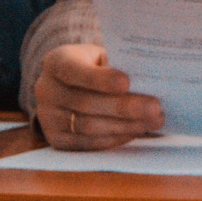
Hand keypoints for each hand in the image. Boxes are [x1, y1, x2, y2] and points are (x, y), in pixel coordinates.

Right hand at [33, 43, 163, 149]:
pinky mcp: (57, 139)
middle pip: (86, 103)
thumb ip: (116, 64)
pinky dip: (117, 138)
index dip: (100, 79)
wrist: (71, 85)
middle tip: (155, 107)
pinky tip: (138, 130)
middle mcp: (46, 90)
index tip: (127, 82)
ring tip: (154, 120)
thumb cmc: (95, 66)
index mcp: (56, 62)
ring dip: (125, 125)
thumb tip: (148, 78)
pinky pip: (89, 144)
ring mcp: (48, 117)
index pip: (73, 70)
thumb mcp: (100, 56)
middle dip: (124, 107)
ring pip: (89, 127)